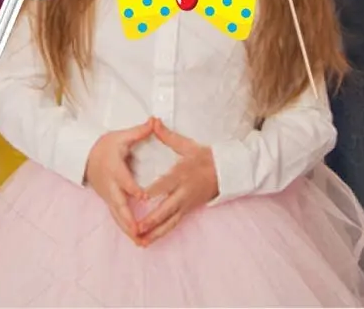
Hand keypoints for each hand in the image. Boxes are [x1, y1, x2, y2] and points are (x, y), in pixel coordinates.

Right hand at [84, 119, 153, 241]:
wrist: (85, 155)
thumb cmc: (106, 145)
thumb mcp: (121, 136)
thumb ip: (139, 132)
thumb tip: (155, 120)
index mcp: (114, 168)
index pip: (124, 180)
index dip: (132, 188)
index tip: (143, 197)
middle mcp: (110, 185)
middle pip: (119, 204)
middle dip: (128, 218)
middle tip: (138, 230)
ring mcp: (108, 196)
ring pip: (117, 215)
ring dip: (128, 229)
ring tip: (140, 242)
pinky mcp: (108, 202)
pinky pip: (117, 217)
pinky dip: (125, 229)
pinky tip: (136, 240)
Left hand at [136, 119, 218, 244]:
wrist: (227, 173)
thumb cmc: (206, 157)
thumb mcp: (188, 145)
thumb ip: (168, 136)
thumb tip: (154, 121)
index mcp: (182, 175)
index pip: (166, 184)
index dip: (153, 191)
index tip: (139, 197)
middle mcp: (184, 193)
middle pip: (167, 209)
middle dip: (151, 220)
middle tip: (136, 228)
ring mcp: (186, 204)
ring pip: (170, 222)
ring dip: (155, 233)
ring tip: (140, 241)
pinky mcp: (188, 210)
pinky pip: (174, 224)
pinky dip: (162, 233)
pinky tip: (150, 240)